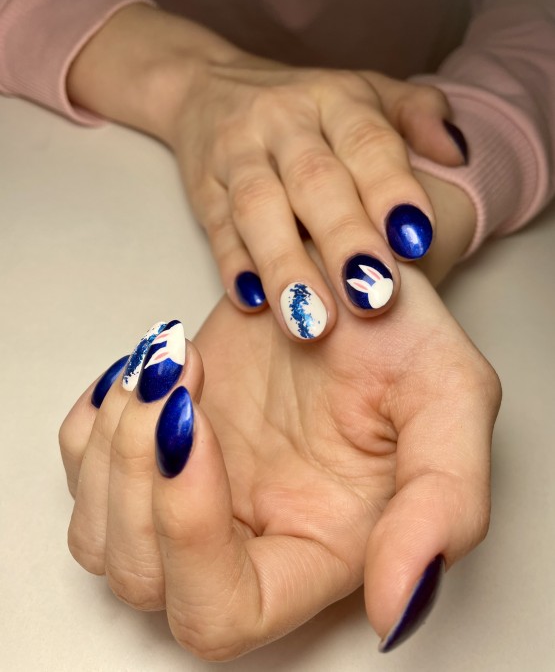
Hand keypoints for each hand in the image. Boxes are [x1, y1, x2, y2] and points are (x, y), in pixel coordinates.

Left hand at [59, 263, 499, 658]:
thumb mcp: (450, 399)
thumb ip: (440, 507)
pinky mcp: (160, 449)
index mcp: (315, 551)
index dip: (189, 538)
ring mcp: (196, 495)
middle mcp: (248, 538)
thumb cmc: (400, 338)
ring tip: (169, 360)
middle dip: (137, 473)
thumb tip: (396, 606)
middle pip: (141, 577)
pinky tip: (147, 372)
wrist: (349, 279)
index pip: (224, 612)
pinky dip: (95, 420)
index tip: (196, 427)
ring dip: (113, 443)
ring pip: (99, 533)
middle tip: (179, 375)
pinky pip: (82, 467)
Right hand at [168, 55, 466, 336]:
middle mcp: (284, 121)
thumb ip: (416, 115)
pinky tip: (252, 303)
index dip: (391, 190)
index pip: (368, 142)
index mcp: (335, 98)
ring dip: (286, 267)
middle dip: (344, 240)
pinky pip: (216, 227)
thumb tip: (458, 153)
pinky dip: (234, 266)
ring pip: (258, 208)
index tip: (415, 241)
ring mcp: (237, 152)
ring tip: (312, 323)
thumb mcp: (364, 93)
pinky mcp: (202, 187)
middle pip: (314, 181)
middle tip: (372, 298)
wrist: (211, 87)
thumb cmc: (306, 106)